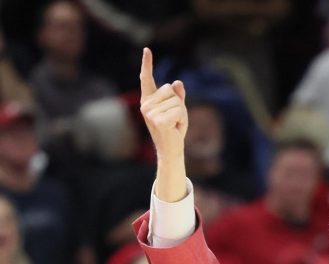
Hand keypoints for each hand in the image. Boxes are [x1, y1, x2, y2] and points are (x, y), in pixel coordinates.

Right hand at [138, 47, 188, 167]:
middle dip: (178, 103)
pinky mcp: (158, 121)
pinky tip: (175, 128)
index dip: (147, 64)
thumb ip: (177, 96)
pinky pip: (178, 111)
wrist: (171, 150)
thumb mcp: (177, 109)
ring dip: (181, 113)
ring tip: (175, 124)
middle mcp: (146, 105)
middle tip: (174, 119)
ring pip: (176, 101)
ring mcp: (150, 113)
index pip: (146, 79)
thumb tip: (177, 82)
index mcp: (148, 100)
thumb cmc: (173, 130)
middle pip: (170, 89)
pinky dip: (182, 119)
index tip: (147, 50)